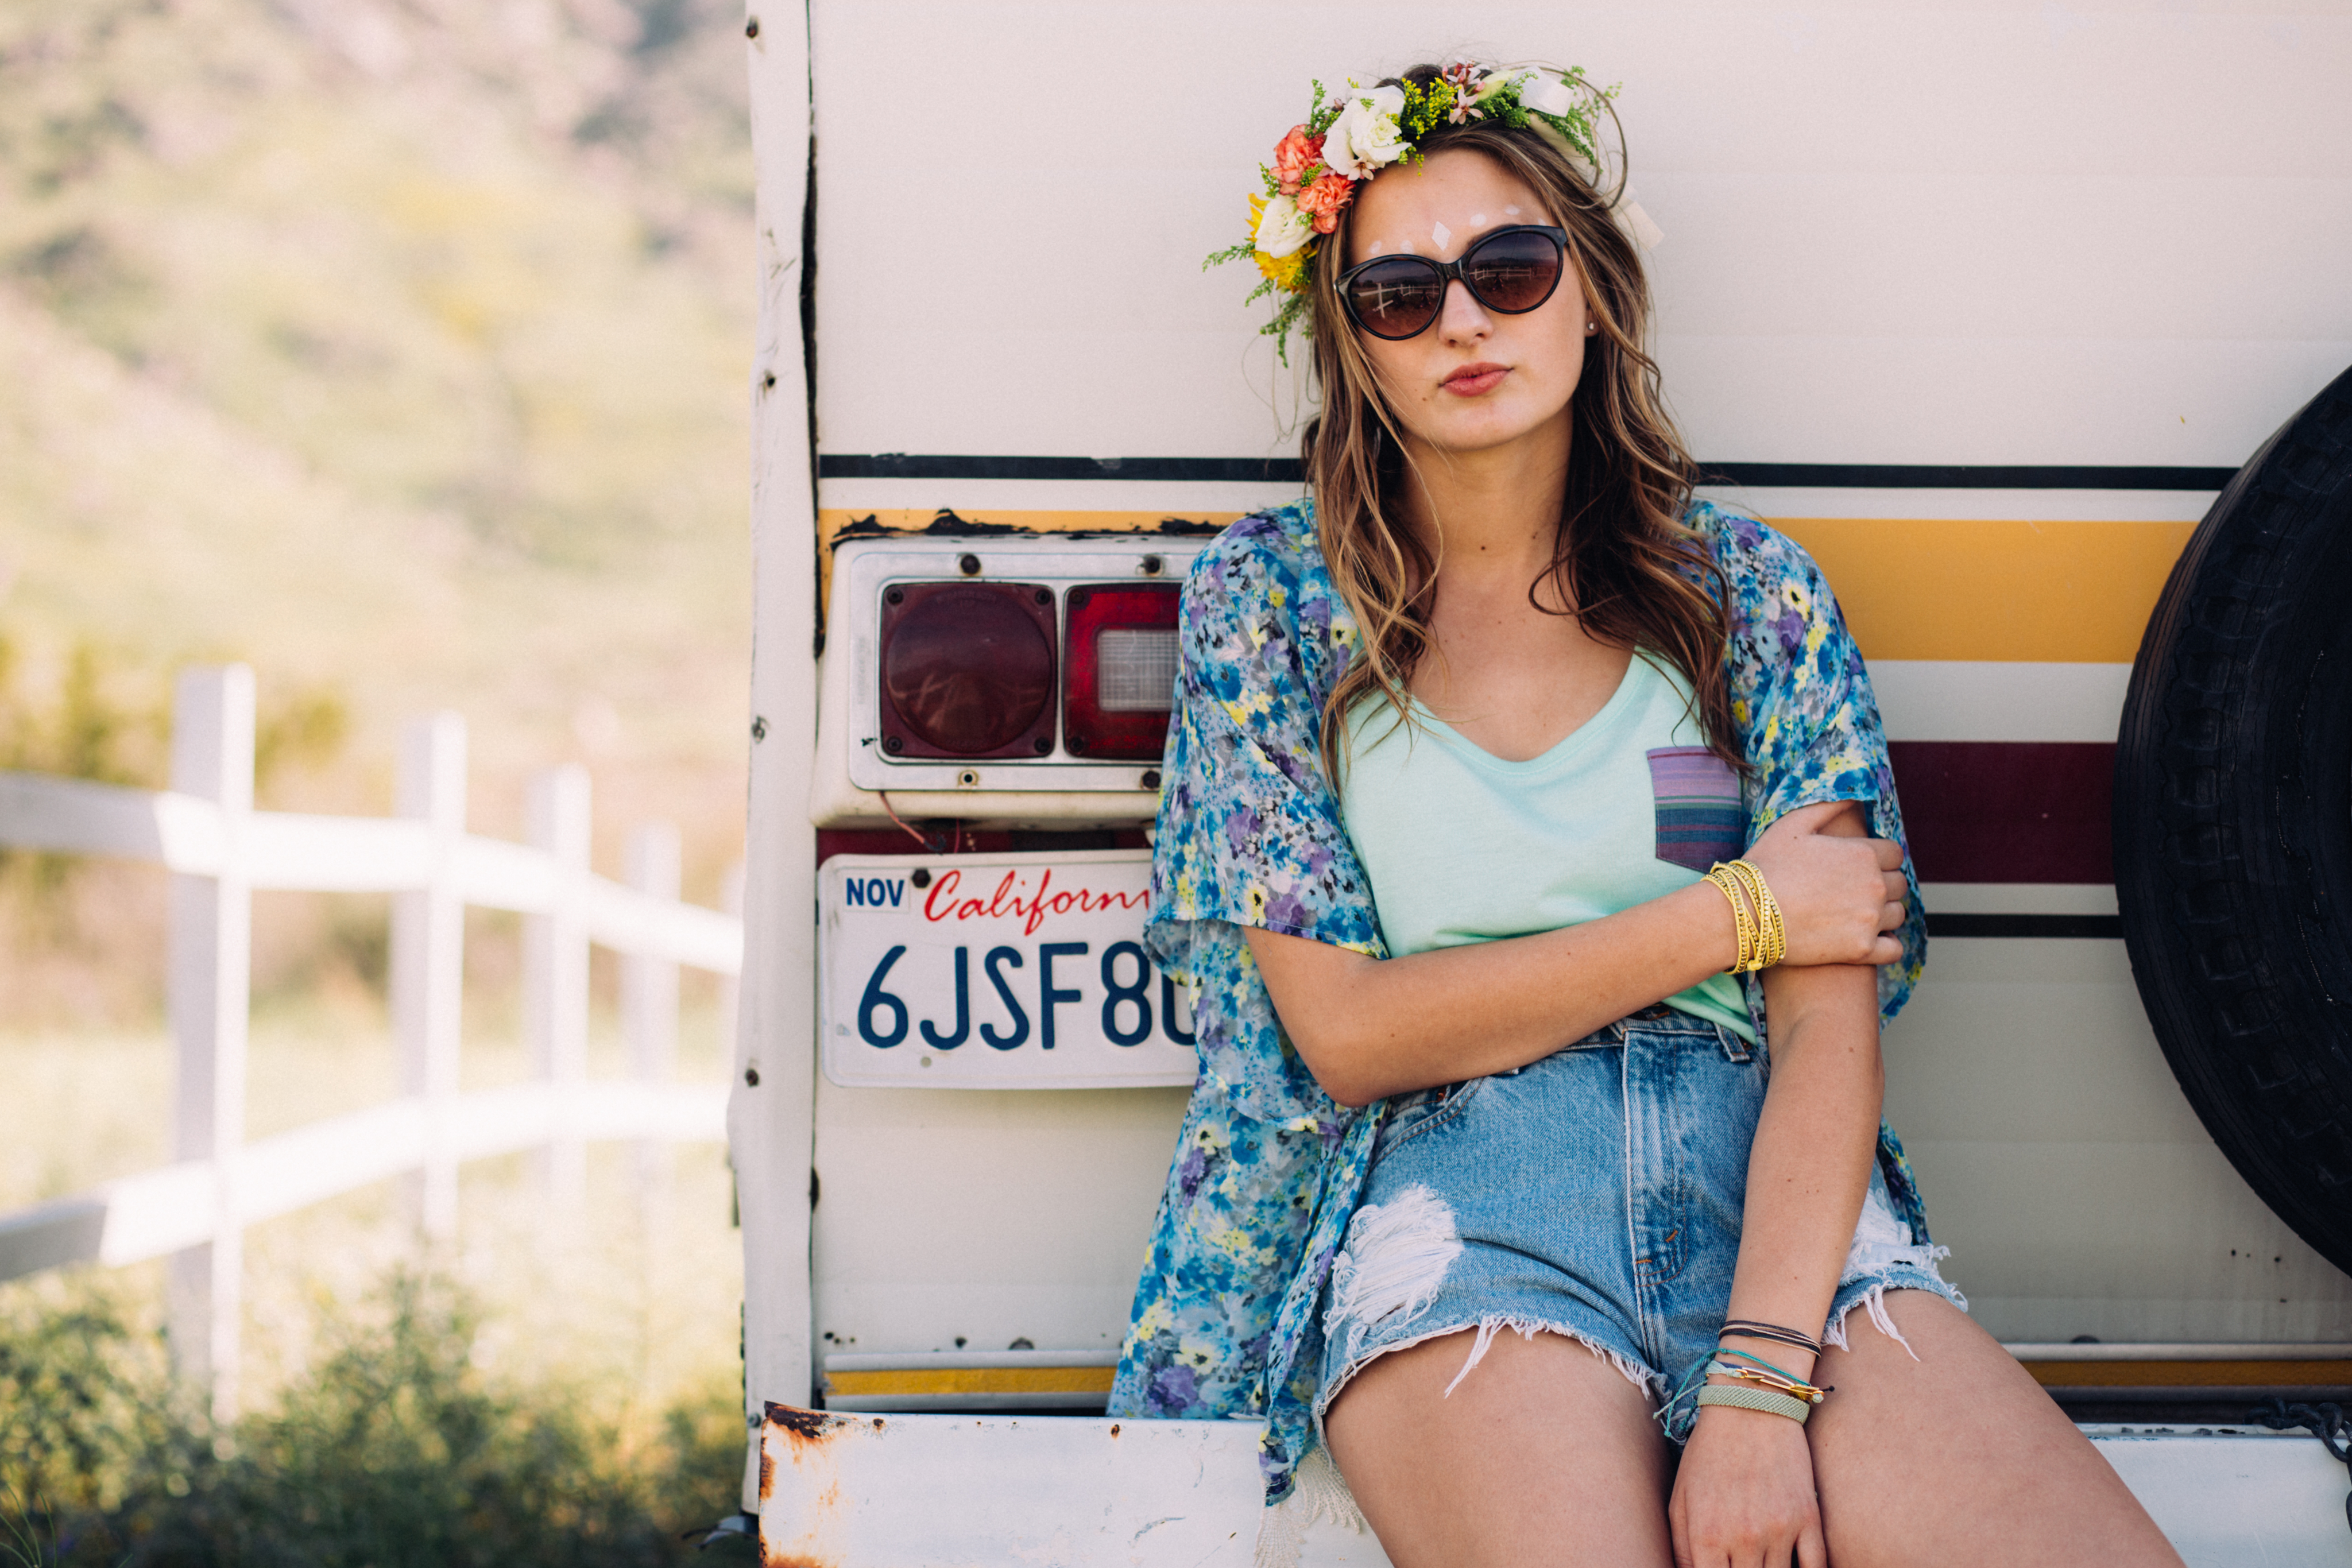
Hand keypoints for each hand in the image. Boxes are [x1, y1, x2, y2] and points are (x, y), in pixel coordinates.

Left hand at [1669, 1404, 1824, 1567]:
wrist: (1750, 1407)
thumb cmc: (1708, 1455)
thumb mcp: (1681, 1500)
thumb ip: (1683, 1550)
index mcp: (1706, 1535)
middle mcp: (1742, 1537)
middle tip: (1741, 1562)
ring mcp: (1779, 1529)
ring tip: (1760, 1561)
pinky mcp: (1808, 1519)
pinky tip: (1794, 1566)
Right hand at [1740, 802, 1906, 966]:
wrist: (1745, 914)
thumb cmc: (1766, 867)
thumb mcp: (1793, 825)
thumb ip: (1828, 806)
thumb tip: (1852, 794)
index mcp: (1863, 854)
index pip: (1895, 854)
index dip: (1879, 858)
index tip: (1860, 866)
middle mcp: (1874, 886)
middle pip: (1899, 884)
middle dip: (1882, 885)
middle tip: (1855, 891)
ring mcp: (1869, 920)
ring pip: (1897, 915)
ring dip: (1883, 914)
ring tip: (1858, 915)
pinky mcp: (1861, 950)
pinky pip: (1894, 950)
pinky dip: (1887, 946)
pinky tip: (1870, 940)